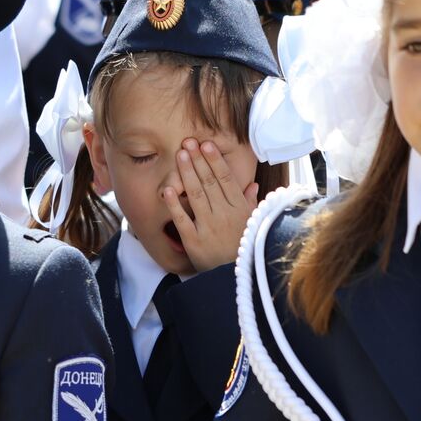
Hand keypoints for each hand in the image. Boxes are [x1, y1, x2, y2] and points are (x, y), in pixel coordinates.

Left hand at [163, 138, 257, 271]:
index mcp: (239, 209)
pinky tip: (167, 189)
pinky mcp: (193, 241)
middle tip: (187, 142)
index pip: (226, 180)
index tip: (206, 145)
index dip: (215, 161)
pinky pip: (182, 219)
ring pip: (196, 195)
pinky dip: (174, 204)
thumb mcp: (253, 225)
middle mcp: (224, 215)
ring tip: (180, 155)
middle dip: (198, 161)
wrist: (237, 278)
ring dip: (187, 174)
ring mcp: (208, 228)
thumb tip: (252, 186)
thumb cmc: (245, 249)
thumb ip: (250, 204)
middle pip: (209, 183)